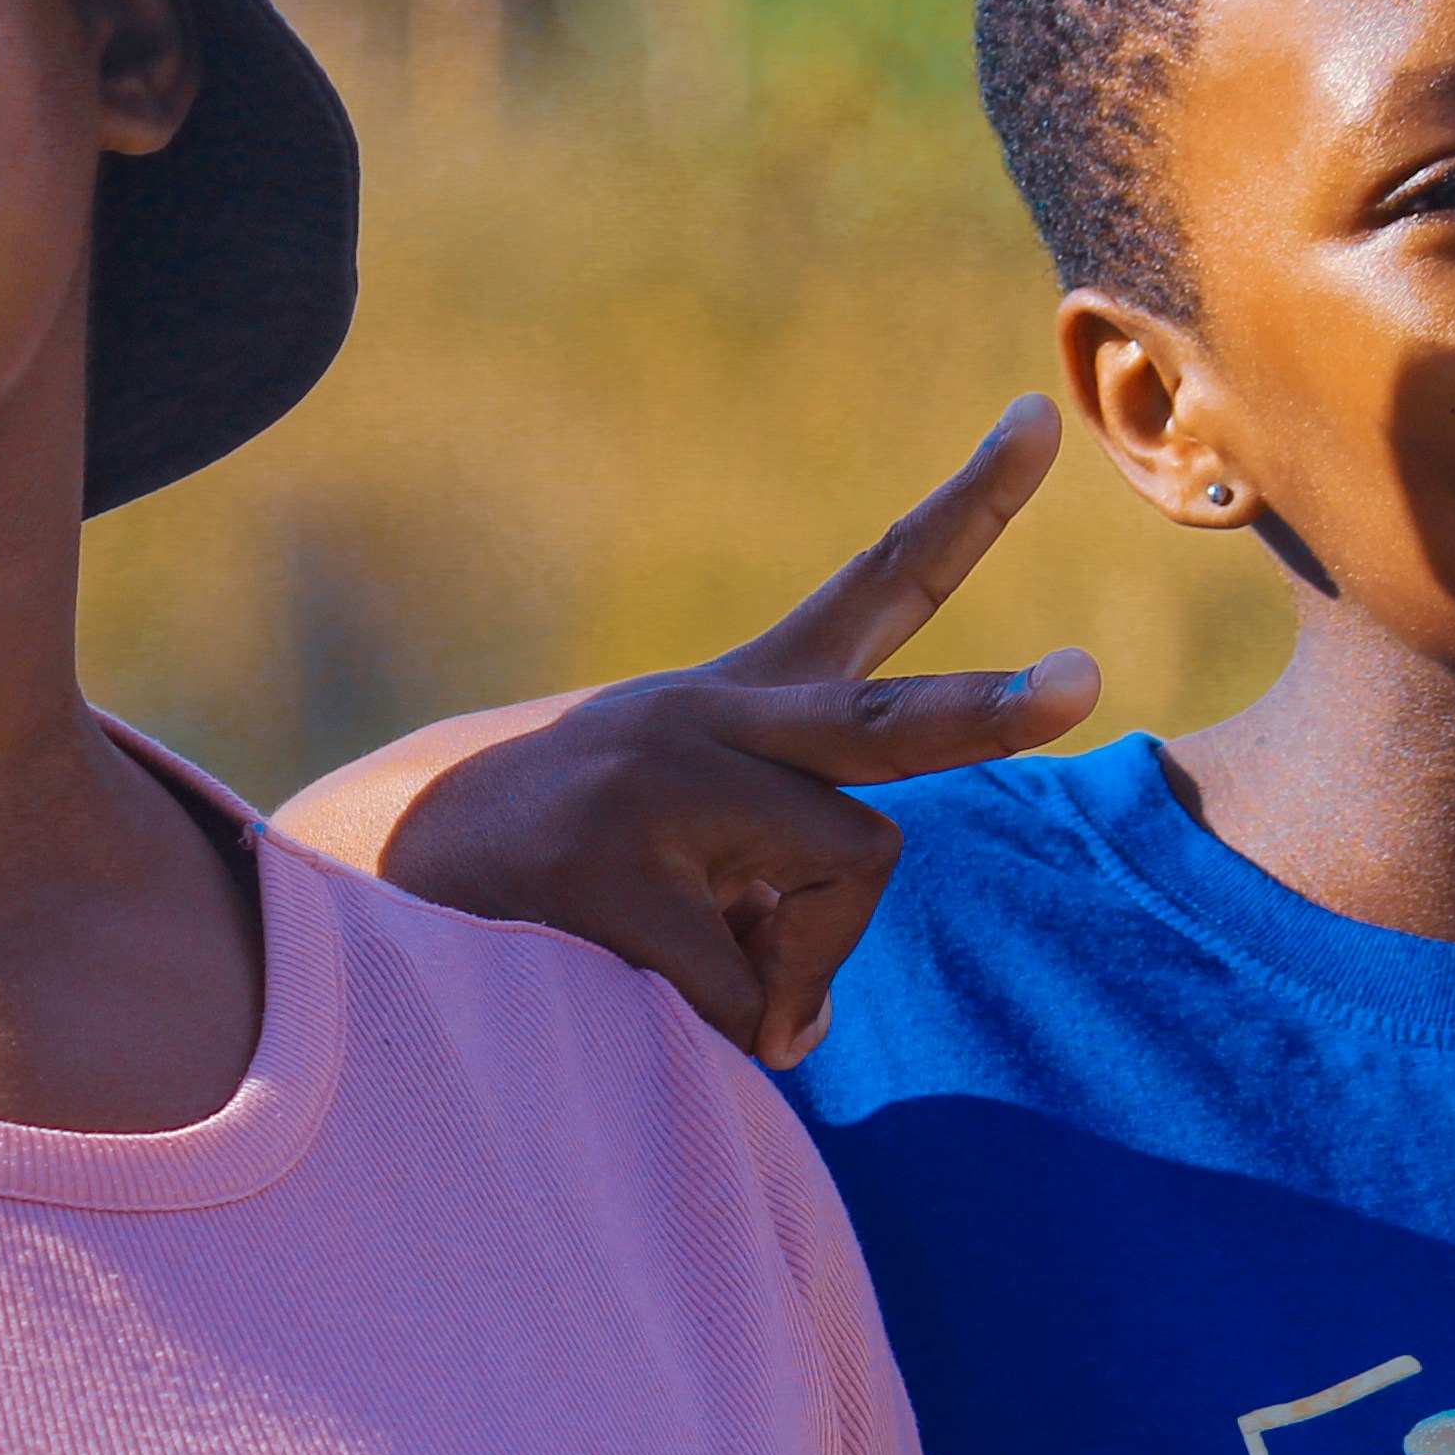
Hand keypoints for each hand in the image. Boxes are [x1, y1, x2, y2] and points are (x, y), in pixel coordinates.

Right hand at [276, 398, 1101, 1062]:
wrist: (369, 866)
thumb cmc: (547, 873)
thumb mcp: (676, 849)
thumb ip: (771, 897)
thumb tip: (804, 1019)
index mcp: (742, 702)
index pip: (875, 593)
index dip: (968, 509)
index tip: (1043, 419)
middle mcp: (712, 720)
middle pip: (888, 720)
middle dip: (994, 711)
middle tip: (1085, 681)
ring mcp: (661, 783)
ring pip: (844, 874)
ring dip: (801, 972)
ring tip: (715, 993)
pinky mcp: (608, 865)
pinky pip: (747, 987)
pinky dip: (732, 1035)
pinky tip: (646, 1014)